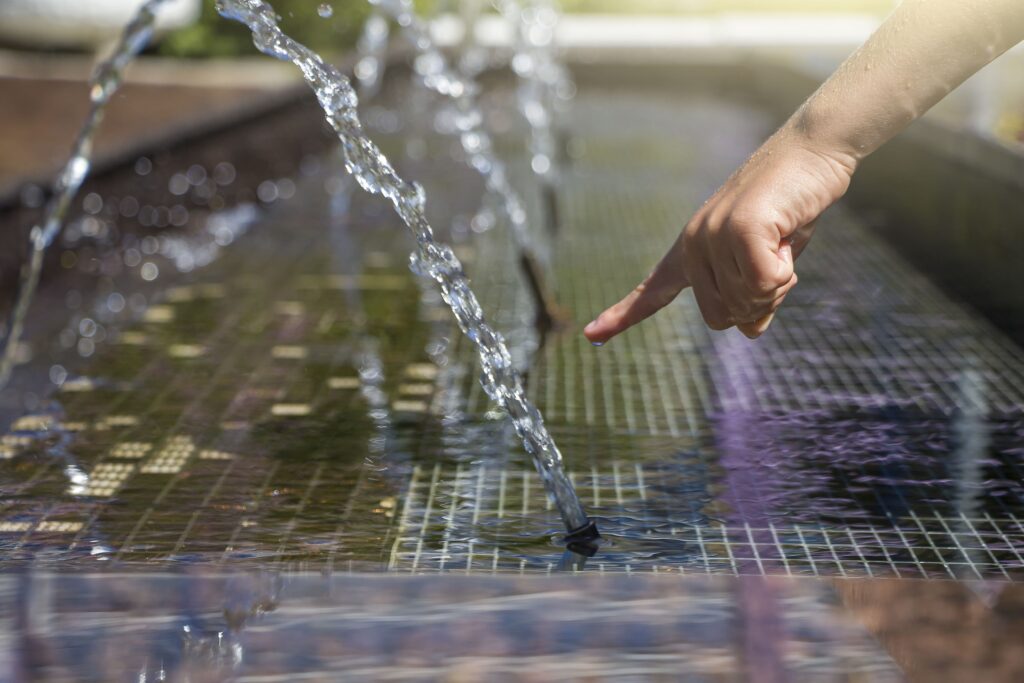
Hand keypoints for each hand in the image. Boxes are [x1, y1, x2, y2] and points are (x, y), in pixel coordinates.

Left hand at [583, 130, 855, 341]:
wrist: (812, 151)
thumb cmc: (790, 207)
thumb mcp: (771, 262)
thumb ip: (754, 295)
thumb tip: (748, 331)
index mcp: (691, 251)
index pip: (652, 291)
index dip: (623, 316)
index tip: (590, 335)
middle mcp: (694, 244)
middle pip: (721, 317)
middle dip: (758, 302)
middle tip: (776, 259)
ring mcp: (712, 236)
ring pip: (748, 302)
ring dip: (778, 281)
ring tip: (782, 239)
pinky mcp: (740, 230)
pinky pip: (766, 284)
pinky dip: (787, 271)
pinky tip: (788, 236)